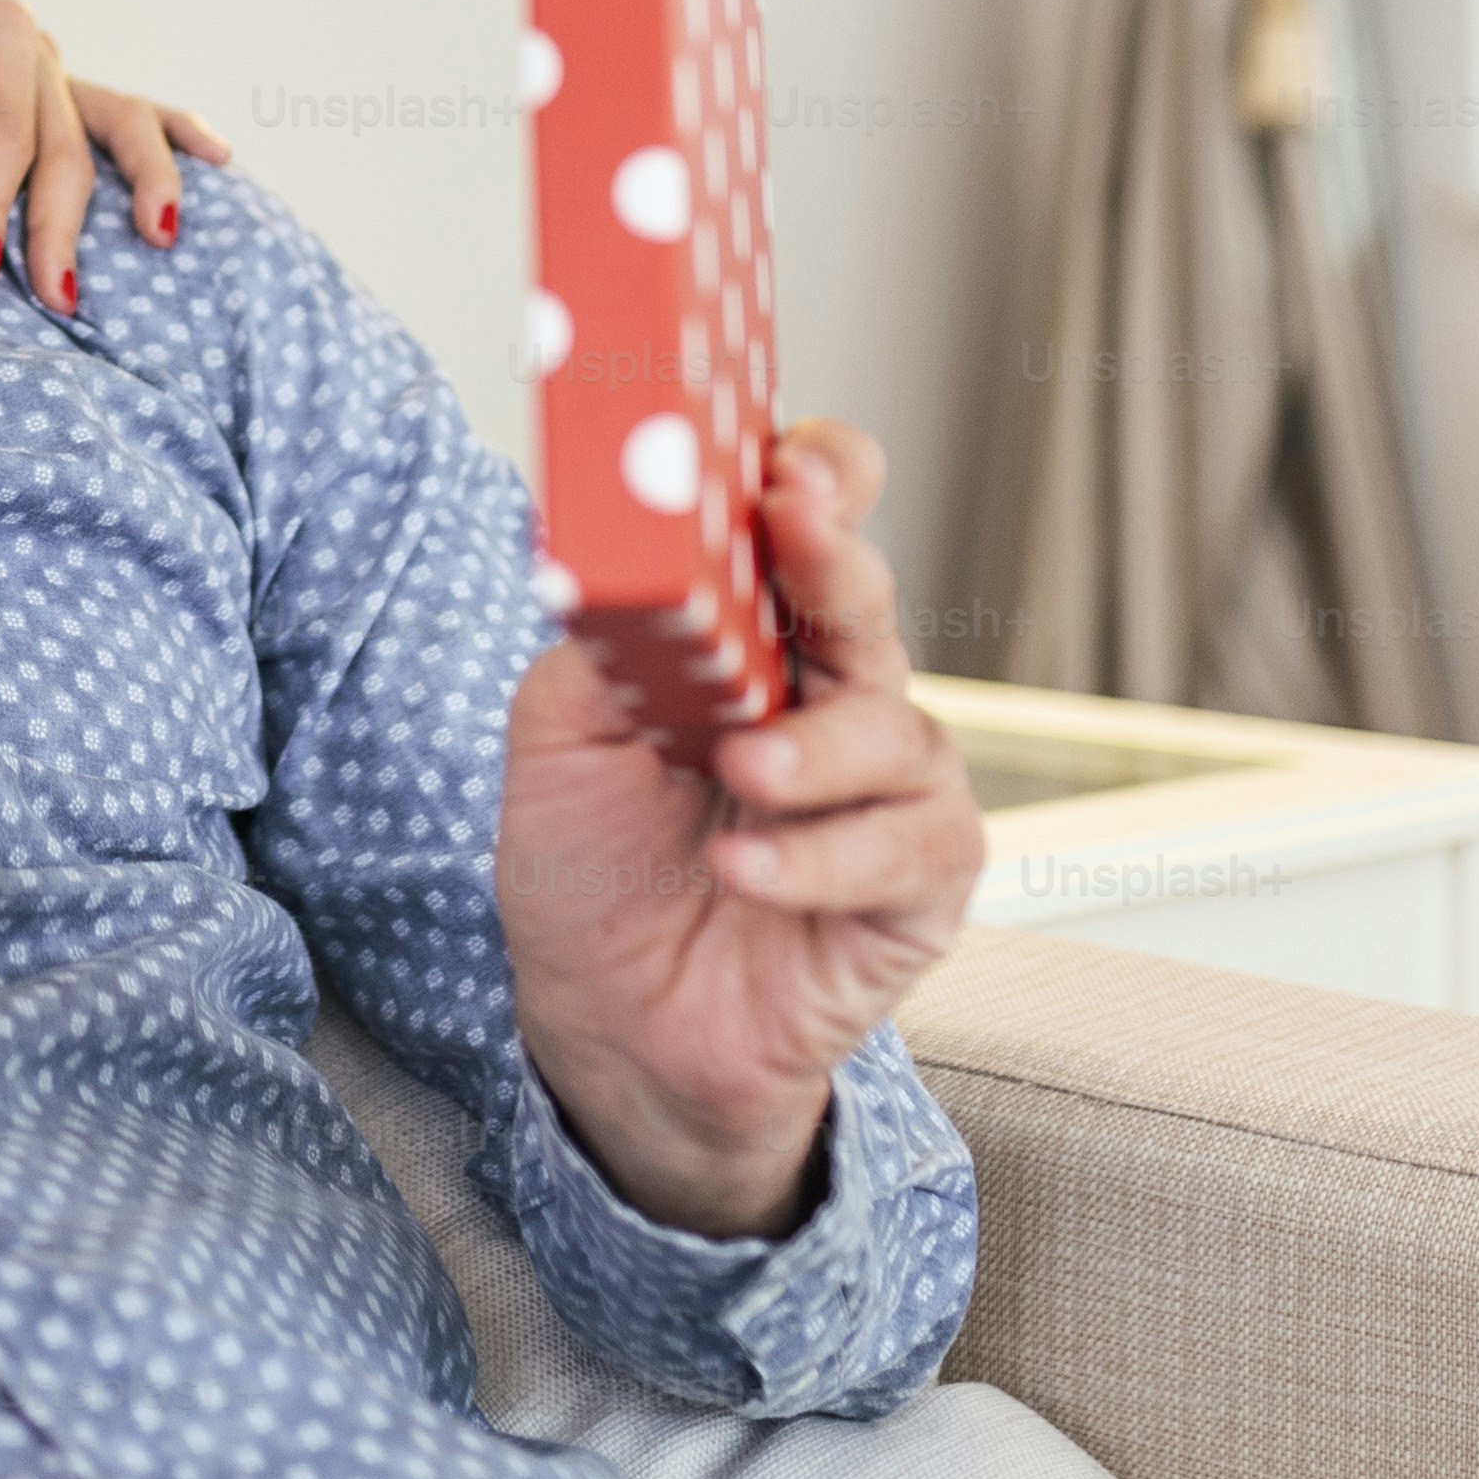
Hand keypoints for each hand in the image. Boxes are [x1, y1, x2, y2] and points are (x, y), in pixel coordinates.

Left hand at [0, 0, 227, 317]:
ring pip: (119, 126)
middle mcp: (37, 48)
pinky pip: (130, 111)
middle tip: (54, 298)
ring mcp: (57, 70)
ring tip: (160, 238)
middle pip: (65, 147)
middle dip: (58, 226)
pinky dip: (175, 131)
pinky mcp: (63, 92)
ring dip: (146, 183)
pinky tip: (218, 158)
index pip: (8, 132)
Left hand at [492, 419, 982, 1238]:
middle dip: (834, 555)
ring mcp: (886, 791)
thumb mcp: (561, 735)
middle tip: (795, 523)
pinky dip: (819, 856)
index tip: (781, 453)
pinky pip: (903, 850)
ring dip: (816, 745)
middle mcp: (833, 697)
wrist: (609, 1025)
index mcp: (752, 639)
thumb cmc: (592, 866)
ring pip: (896, 729)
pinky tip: (744, 866)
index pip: (807, 531)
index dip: (813, 478)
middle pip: (863, 601)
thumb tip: (624, 558)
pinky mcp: (917, 888)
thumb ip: (603, 641)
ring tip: (743, 767)